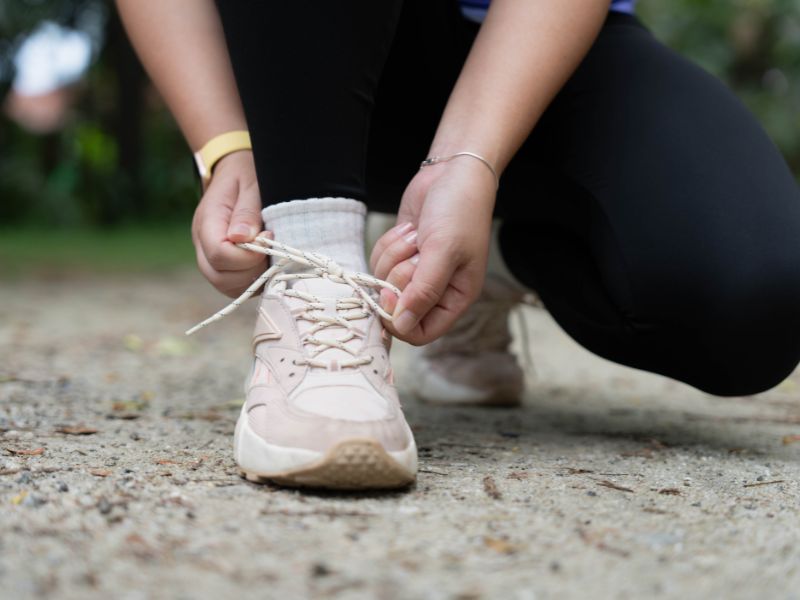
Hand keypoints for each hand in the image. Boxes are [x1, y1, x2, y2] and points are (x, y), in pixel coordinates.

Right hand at [191, 150, 270, 296]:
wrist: (236, 170)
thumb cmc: (247, 175)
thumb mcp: (251, 184)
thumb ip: (247, 212)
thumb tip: (243, 238)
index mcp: (207, 222)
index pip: (219, 254)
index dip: (248, 254)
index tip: (269, 237)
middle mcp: (202, 244)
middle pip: (219, 276)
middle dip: (251, 270)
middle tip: (271, 250)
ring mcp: (210, 257)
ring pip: (226, 285)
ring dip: (252, 279)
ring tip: (270, 256)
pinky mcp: (223, 265)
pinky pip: (234, 285)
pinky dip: (252, 281)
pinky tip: (267, 264)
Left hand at [370, 157, 495, 344]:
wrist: (452, 172)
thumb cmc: (459, 211)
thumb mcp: (444, 251)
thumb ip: (423, 291)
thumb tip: (402, 326)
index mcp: (455, 298)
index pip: (421, 333)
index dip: (400, 320)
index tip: (390, 295)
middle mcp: (435, 290)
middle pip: (397, 307)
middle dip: (399, 276)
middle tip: (416, 252)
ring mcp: (415, 272)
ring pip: (383, 282)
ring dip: (393, 256)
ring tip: (417, 235)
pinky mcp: (400, 254)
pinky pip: (378, 262)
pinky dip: (388, 244)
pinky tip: (409, 229)